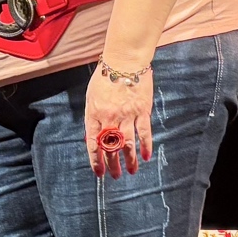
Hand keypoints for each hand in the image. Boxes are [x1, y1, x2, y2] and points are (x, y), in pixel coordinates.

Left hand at [85, 63, 153, 178]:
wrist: (124, 61)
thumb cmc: (105, 76)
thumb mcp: (91, 97)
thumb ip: (92, 117)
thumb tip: (93, 136)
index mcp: (94, 114)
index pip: (93, 143)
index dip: (96, 160)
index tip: (98, 172)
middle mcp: (109, 118)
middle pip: (110, 147)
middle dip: (112, 164)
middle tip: (115, 175)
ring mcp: (127, 115)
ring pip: (127, 144)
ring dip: (129, 160)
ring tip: (131, 171)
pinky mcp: (142, 111)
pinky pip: (144, 132)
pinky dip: (145, 146)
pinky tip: (146, 156)